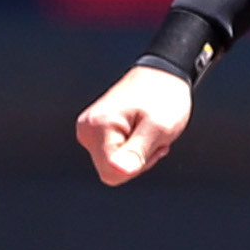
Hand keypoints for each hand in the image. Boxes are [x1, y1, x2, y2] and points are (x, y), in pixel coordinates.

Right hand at [75, 64, 193, 186]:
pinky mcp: (96, 131)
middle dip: (137, 160)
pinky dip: (132, 148)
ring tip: (147, 131)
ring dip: (136, 154)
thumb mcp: (159, 127)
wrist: (162, 75)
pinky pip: (113, 155)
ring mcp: (89, 130)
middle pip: (111, 171)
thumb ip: (138, 152)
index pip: (112, 174)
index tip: (151, 143)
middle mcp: (86, 129)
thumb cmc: (163, 96)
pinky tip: (141, 132)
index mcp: (98, 127)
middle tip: (151, 136)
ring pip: (113, 165)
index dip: (138, 166)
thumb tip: (118, 170)